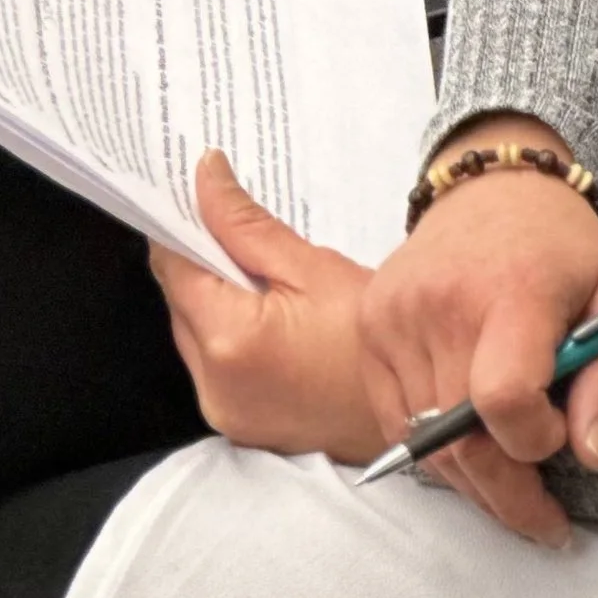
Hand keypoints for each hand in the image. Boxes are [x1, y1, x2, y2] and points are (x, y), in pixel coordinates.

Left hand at [148, 152, 380, 461]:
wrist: (425, 414)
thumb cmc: (374, 341)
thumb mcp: (313, 268)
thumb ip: (243, 223)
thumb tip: (203, 173)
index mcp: (228, 341)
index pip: (172, 265)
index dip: (180, 226)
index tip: (195, 200)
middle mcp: (212, 384)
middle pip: (179, 299)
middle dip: (201, 263)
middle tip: (239, 239)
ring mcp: (223, 411)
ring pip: (192, 331)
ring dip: (212, 300)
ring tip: (261, 282)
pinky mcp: (237, 424)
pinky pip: (211, 362)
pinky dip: (226, 335)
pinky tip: (266, 319)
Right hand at [358, 129, 597, 544]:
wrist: (491, 192)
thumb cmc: (559, 251)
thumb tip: (590, 454)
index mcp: (510, 294)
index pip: (503, 398)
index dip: (535, 442)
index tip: (560, 435)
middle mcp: (439, 303)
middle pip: (460, 436)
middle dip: (509, 494)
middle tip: (543, 517)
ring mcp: (394, 314)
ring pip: (424, 440)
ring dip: (472, 479)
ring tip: (509, 481)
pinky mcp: (370, 323)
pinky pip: (392, 417)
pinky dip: (430, 448)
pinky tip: (465, 445)